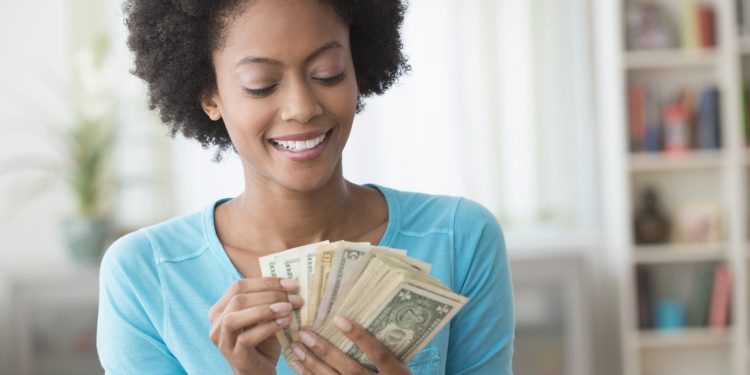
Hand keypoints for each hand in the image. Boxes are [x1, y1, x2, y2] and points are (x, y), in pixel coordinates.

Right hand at [208, 277, 302, 374]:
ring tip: (288, 308)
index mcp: (221, 309)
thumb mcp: (265, 316)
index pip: (239, 286)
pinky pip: (246, 338)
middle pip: (238, 299)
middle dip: (269, 295)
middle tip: (294, 297)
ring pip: (235, 317)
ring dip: (265, 309)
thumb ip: (269, 299)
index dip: (266, 282)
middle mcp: (217, 323)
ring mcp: (222, 341)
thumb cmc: (263, 341)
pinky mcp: (234, 356)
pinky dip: (267, 327)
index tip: (291, 283)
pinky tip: (284, 322)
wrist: (261, 371)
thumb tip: (289, 283)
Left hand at [289, 316, 411, 374]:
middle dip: (325, 351)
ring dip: (312, 363)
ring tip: (296, 347)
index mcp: (396, 373)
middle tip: (305, 333)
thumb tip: (361, 316)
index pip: (379, 353)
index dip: (360, 337)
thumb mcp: (401, 366)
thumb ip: (386, 348)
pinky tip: (298, 364)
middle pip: (350, 368)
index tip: (339, 319)